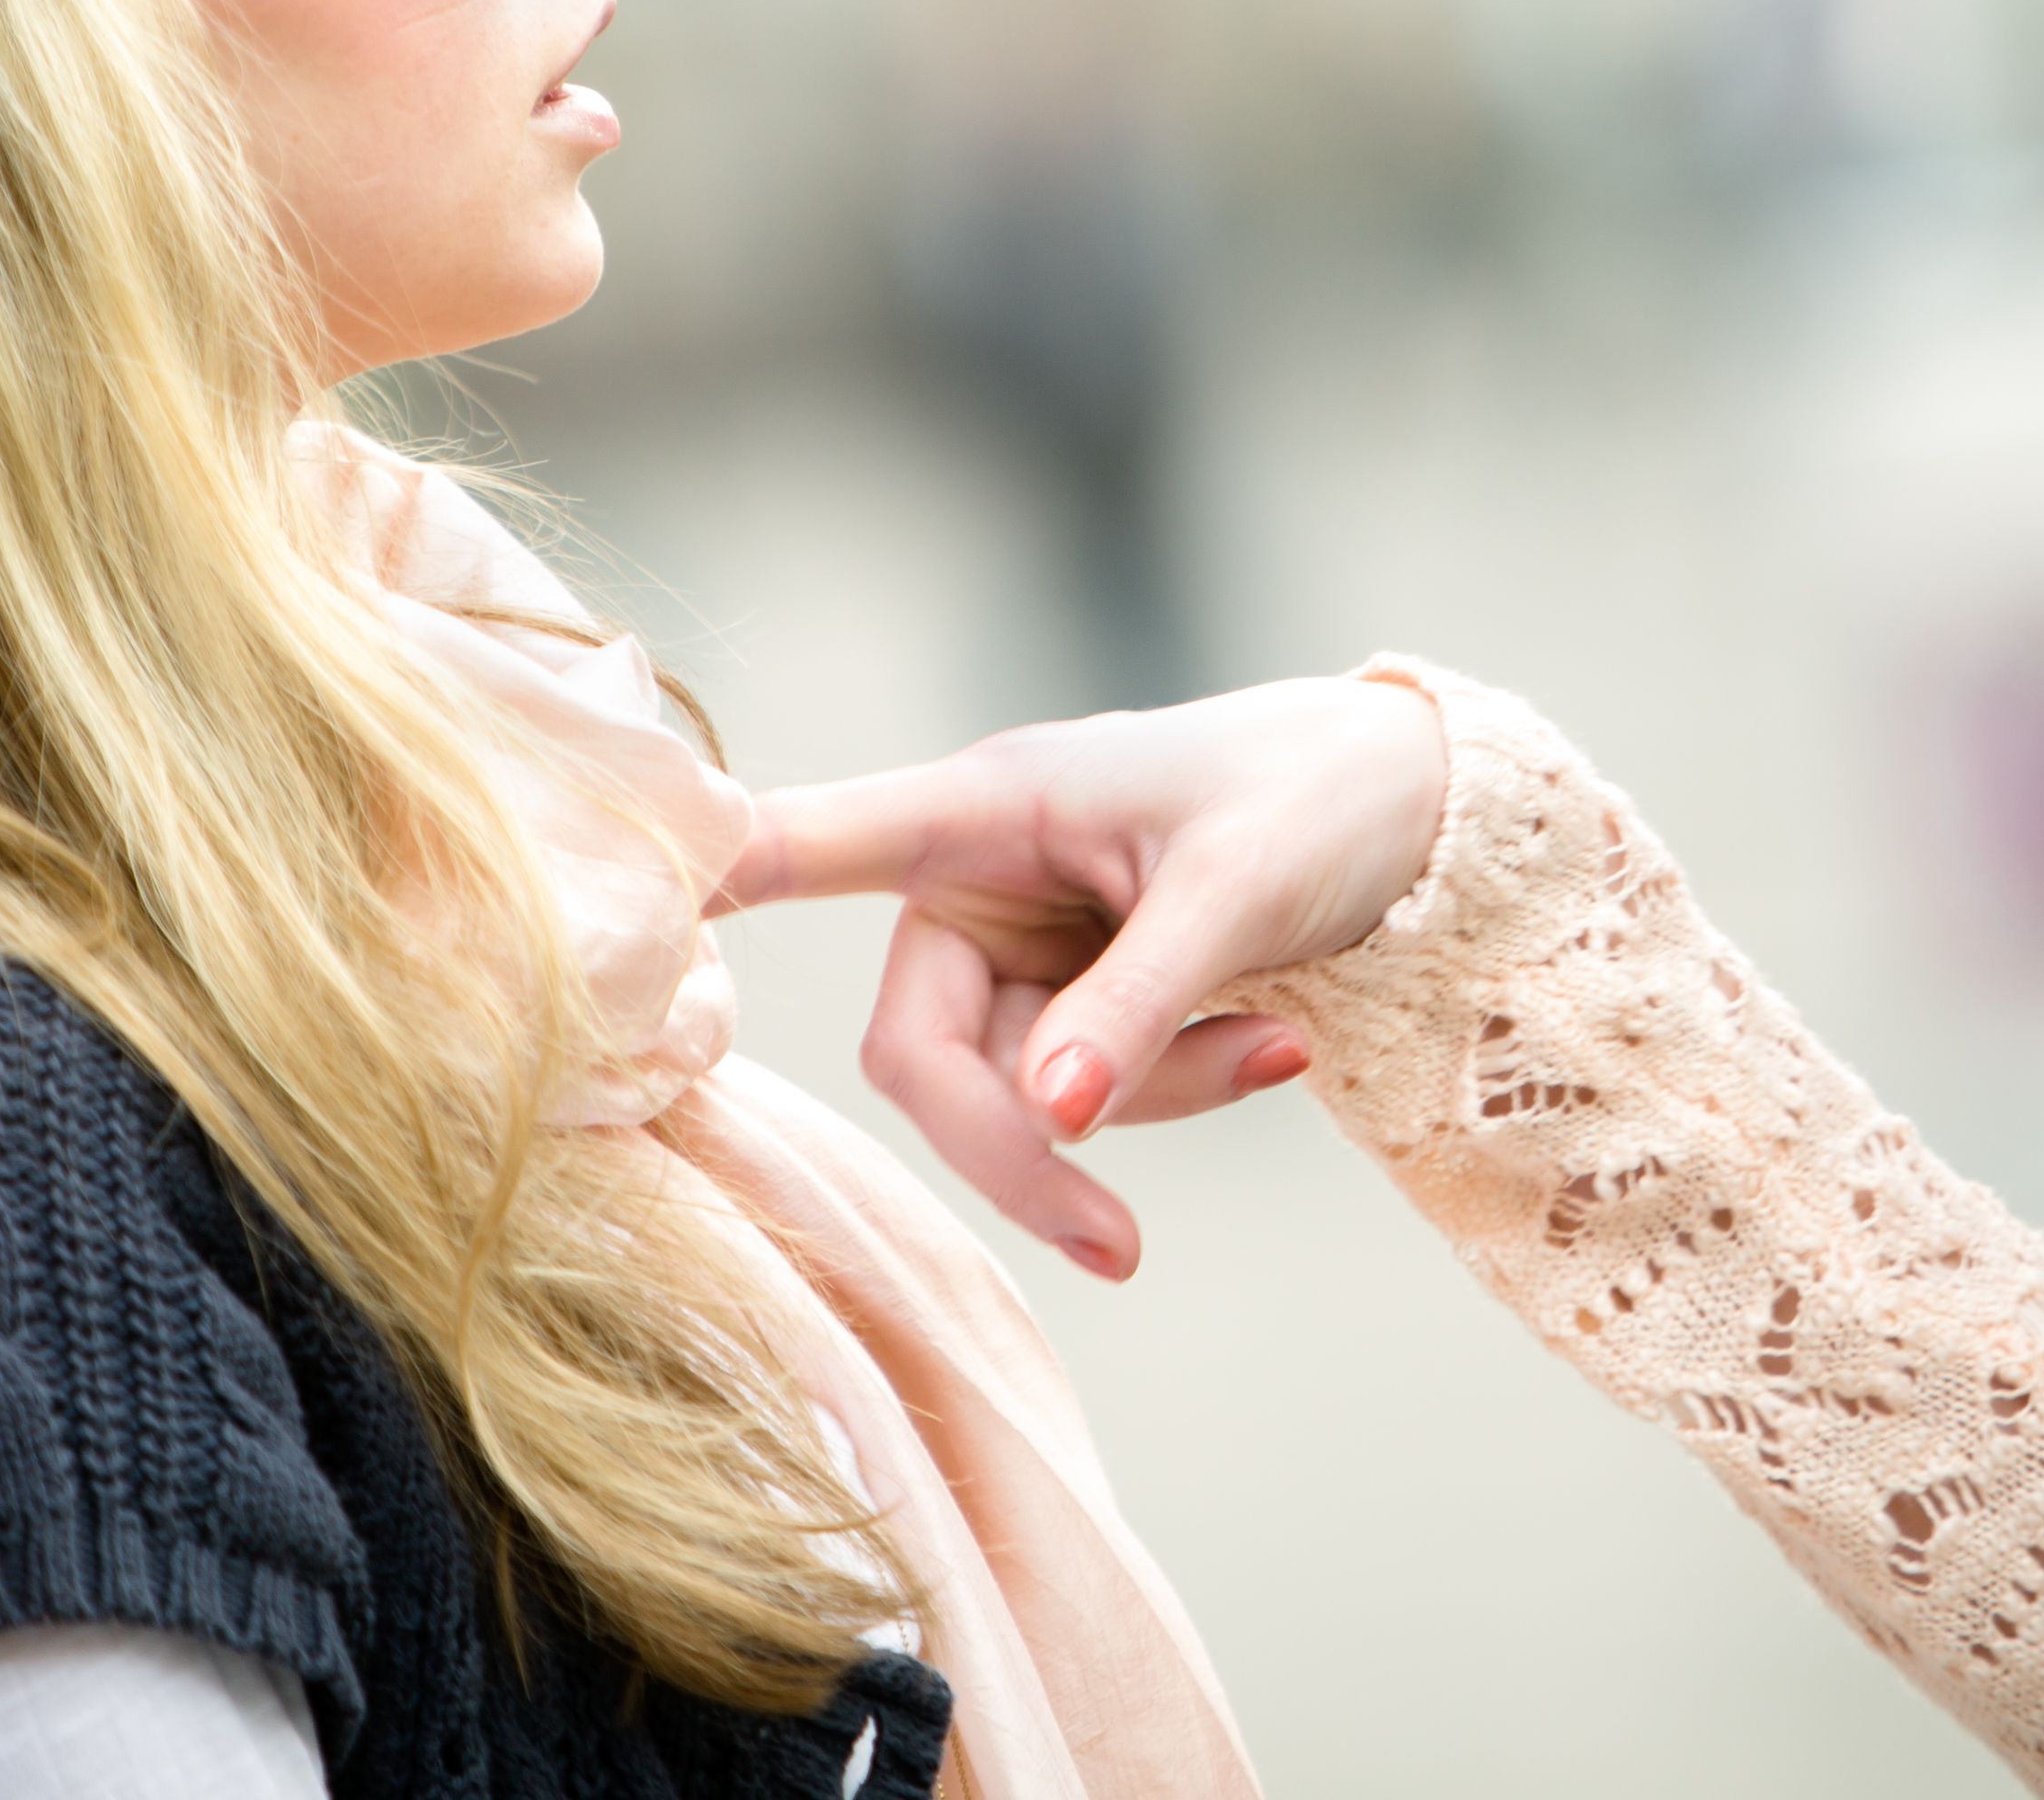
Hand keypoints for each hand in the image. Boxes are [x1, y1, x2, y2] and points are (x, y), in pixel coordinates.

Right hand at [719, 676, 1449, 1278]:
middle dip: (1021, 1146)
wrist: (1413, 805)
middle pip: (921, 1055)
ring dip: (1144, 1109)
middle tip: (1118, 1242)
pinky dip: (1174, 1095)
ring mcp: (1020, 947)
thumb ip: (1137, 1005)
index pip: (819, 843)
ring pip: (1016, 1097)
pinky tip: (1276, 1047)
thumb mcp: (1237, 893)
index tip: (631, 911)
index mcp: (990, 808)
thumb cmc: (1316, 801)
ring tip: (1278, 1052)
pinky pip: (1085, 1096)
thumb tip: (1051, 1120)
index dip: (717, 880)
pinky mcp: (1072, 1001)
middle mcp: (977, 879)